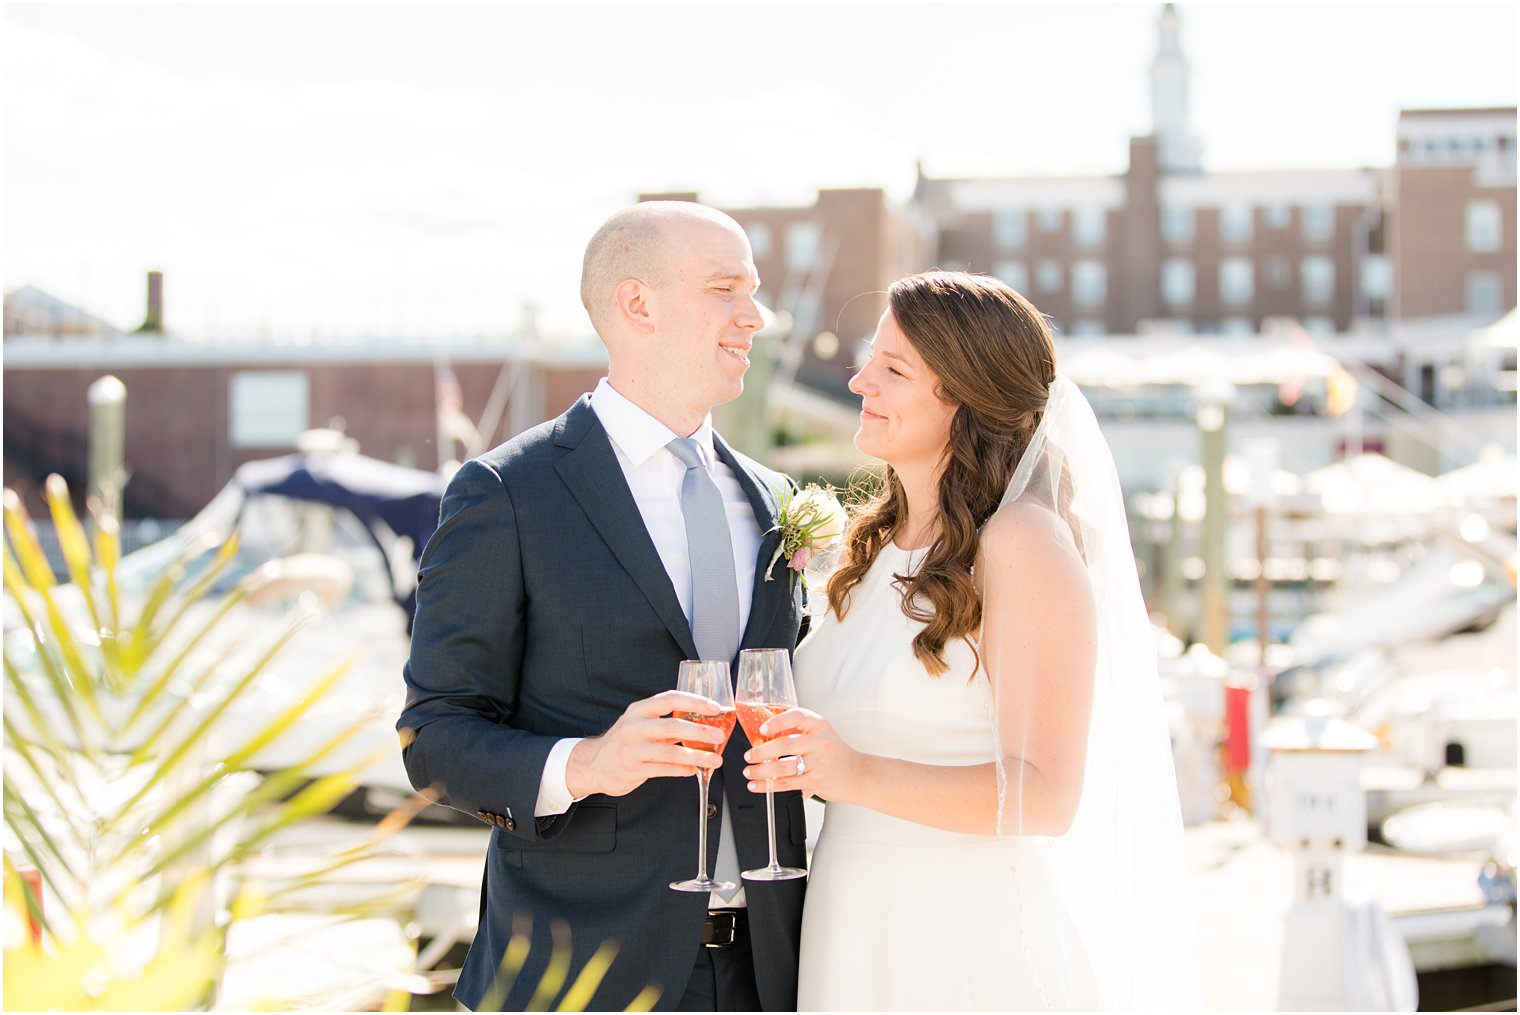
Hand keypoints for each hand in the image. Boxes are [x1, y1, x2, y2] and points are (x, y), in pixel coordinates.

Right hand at [566, 690, 726, 797]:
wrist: (594, 764)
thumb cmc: (626, 741)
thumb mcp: (641, 723)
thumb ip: (667, 721)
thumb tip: (704, 722)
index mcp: (639, 710)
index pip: (670, 698)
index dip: (695, 702)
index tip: (715, 708)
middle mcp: (634, 726)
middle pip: (672, 725)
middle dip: (700, 731)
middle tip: (720, 736)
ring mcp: (631, 748)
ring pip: (671, 751)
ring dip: (697, 756)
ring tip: (715, 760)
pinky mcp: (633, 768)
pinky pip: (664, 769)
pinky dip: (682, 769)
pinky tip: (694, 770)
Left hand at [741, 707, 861, 801]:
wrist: (859, 774)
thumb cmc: (835, 754)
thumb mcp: (822, 734)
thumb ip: (799, 732)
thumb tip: (765, 735)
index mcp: (820, 725)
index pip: (797, 716)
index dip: (776, 721)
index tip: (761, 729)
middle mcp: (821, 742)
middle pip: (785, 744)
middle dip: (761, 752)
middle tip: (749, 755)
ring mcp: (820, 763)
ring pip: (782, 767)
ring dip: (761, 770)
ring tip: (749, 772)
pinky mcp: (817, 781)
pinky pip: (786, 784)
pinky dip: (768, 785)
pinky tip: (757, 785)